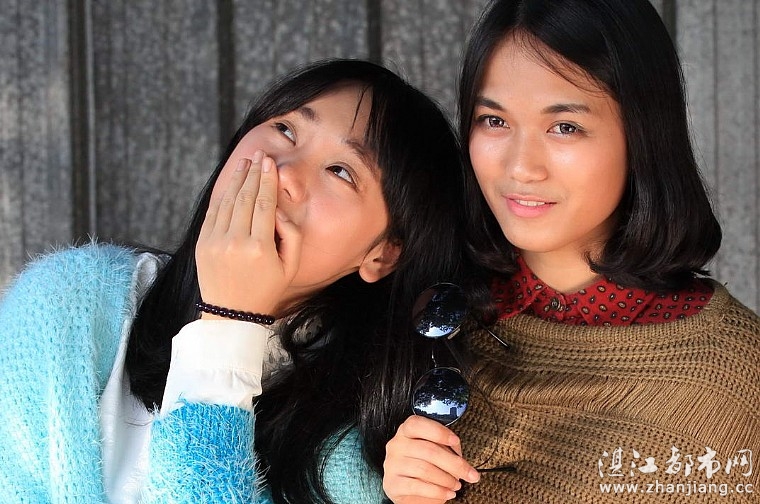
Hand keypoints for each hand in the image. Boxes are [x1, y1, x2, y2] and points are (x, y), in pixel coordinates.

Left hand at [195, 151, 301, 315]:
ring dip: (237, 179)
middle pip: (245, 197)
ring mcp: (215, 242)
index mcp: (259, 248)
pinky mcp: (202, 244)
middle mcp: (235, 242)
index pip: (264, 204)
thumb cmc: (266, 289)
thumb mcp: (291, 267)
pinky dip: (222, 194)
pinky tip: (231, 182)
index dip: (268, 181)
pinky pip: (213, 212)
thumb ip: (292, 236)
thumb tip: (279, 211)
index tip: (271, 164)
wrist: (231, 313)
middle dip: (253, 174)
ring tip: (246, 163)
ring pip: (227, 201)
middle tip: (260, 156)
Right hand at [383, 416, 479, 502]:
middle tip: (469, 474)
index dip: (438, 432)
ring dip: (446, 479)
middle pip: (428, 450)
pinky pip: (417, 487)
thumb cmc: (425, 466)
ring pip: (424, 469)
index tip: (456, 441)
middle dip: (454, 464)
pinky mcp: (392, 484)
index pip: (417, 425)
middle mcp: (396, 445)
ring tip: (456, 485)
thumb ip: (446, 449)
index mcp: (406, 431)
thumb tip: (461, 460)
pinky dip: (437, 491)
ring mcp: (392, 464)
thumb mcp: (437, 452)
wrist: (409, 490)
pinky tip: (447, 493)